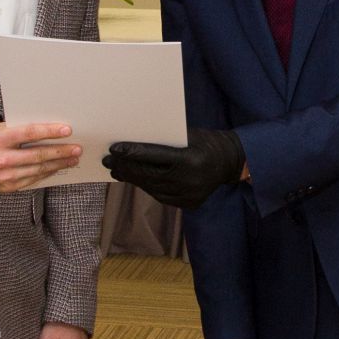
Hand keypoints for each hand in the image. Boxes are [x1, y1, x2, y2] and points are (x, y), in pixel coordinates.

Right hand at [0, 121, 81, 192]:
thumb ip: (19, 129)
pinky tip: (57, 167)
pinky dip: (47, 173)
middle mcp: (0, 159)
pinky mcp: (8, 187)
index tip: (66, 130)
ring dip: (58, 164)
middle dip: (60, 151)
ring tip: (72, 159)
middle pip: (37, 155)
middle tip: (76, 148)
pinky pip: (33, 179)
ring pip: (38, 169)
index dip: (49, 132)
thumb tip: (48, 130)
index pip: (29, 133)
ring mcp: (4, 176)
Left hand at [102, 129, 244, 208]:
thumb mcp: (188, 135)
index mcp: (190, 160)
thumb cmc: (206, 142)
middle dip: (126, 167)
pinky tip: (135, 179)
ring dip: (132, 179)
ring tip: (117, 170)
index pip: (154, 157)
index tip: (114, 149)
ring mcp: (188, 195)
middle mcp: (188, 181)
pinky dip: (146, 186)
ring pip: (152, 187)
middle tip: (108, 161)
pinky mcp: (188, 204)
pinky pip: (160, 195)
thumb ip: (164, 141)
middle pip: (149, 175)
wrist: (230, 162)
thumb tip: (133, 141)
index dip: (131, 153)